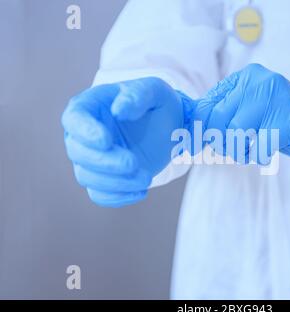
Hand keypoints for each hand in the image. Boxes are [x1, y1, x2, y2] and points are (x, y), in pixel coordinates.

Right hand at [62, 77, 190, 206]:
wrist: (169, 126)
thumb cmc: (156, 103)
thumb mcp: (154, 90)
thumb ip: (138, 95)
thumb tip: (119, 109)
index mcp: (90, 107)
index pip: (75, 119)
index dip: (86, 132)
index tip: (106, 141)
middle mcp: (84, 134)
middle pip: (78, 153)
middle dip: (105, 162)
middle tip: (134, 163)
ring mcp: (92, 159)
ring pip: (88, 177)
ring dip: (115, 182)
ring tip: (146, 177)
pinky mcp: (104, 179)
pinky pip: (100, 195)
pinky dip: (118, 197)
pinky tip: (141, 192)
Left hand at [201, 64, 289, 163]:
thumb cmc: (278, 120)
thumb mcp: (248, 109)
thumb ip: (223, 113)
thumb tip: (191, 131)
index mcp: (245, 77)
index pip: (207, 105)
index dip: (202, 129)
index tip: (205, 144)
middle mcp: (260, 81)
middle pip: (219, 119)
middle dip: (221, 142)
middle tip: (235, 149)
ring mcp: (277, 98)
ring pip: (236, 132)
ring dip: (239, 151)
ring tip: (250, 152)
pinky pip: (260, 147)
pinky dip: (259, 157)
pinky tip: (267, 153)